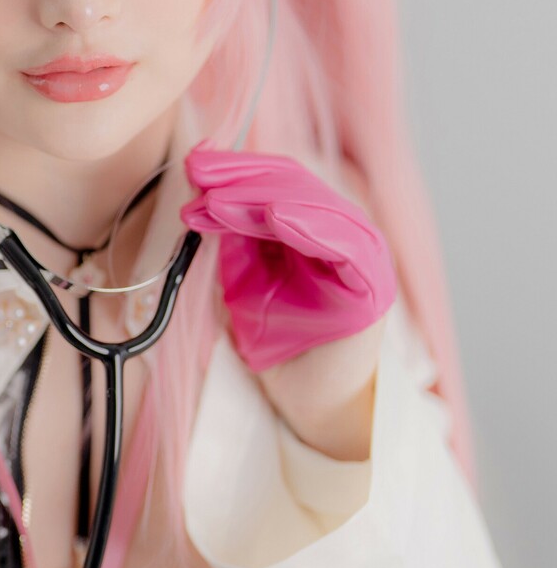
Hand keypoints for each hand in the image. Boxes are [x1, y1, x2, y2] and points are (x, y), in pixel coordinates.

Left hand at [180, 148, 396, 373]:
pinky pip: (347, 244)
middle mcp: (345, 232)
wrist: (309, 402)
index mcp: (317, 225)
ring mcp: (364, 256)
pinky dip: (310, 225)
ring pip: (316, 206)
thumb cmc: (282, 343)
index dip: (236, 168)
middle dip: (240, 178)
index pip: (280, 179)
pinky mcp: (373, 285)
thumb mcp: (246, 276)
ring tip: (218, 201)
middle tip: (197, 176)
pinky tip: (275, 216)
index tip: (193, 165)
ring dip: (262, 198)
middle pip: (295, 185)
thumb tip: (203, 186)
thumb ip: (235, 234)